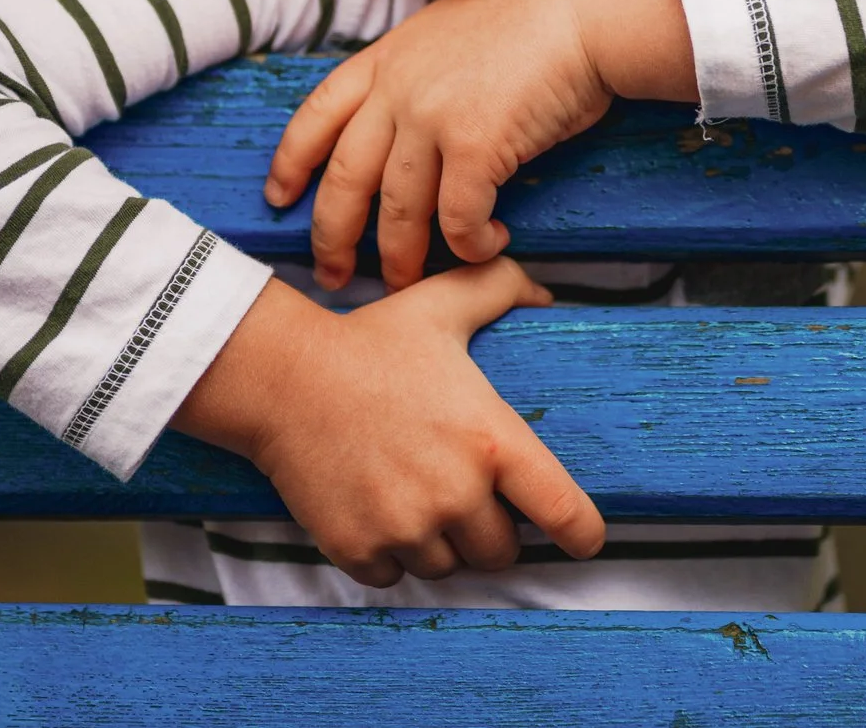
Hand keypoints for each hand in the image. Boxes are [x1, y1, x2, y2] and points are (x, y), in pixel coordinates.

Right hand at [170, 259, 604, 585]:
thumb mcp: (442, 304)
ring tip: (414, 495)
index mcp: (490, 441)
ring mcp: (406, 528)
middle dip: (489, 528)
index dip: (582, 534)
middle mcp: (456, 494)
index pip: (564, 514)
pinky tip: (377, 509)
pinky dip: (390, 554)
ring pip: (448, 568)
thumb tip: (543, 293)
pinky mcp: (360, 549)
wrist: (283, 377)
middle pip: (502, 550)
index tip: (581, 539)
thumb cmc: (369, 340)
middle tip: (462, 491)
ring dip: (440, 543)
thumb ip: (500, 288)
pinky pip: (395, 577)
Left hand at [265, 0, 695, 290]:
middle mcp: (398, 88)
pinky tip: (488, 247)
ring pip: (397, 212)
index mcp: (386, 58)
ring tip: (410, 282)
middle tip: (333, 276)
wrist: (587, 16)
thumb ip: (413, 73)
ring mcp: (433, 117)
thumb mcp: (447, 32)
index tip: (278, 200)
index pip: (315, 116)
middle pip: (344, 179)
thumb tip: (401, 124)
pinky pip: (459, 221)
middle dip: (332, 237)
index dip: (291, 163)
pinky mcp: (476, 147)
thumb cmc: (534, 25)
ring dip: (402, 258)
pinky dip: (470, 246)